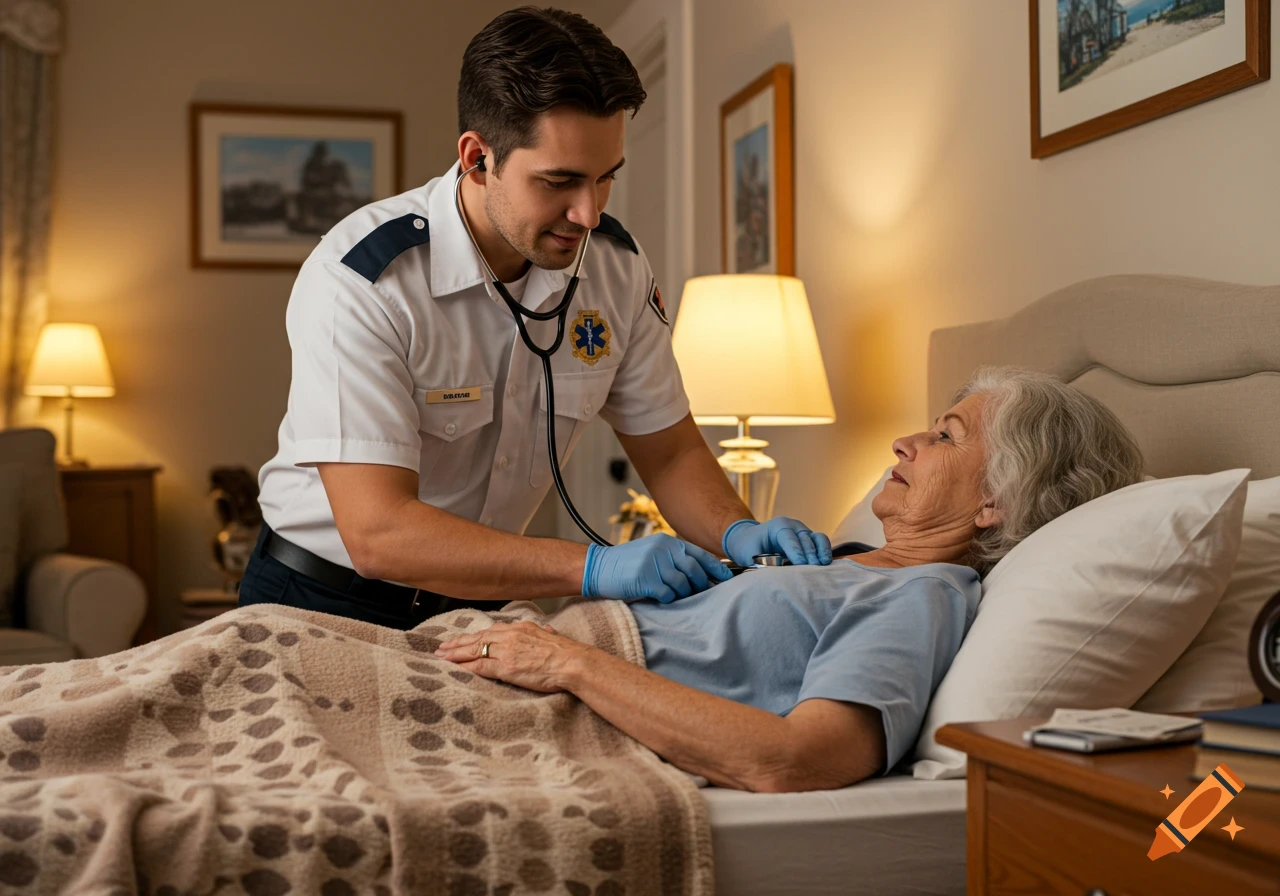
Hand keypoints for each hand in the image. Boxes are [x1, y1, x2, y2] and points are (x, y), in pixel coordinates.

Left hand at [434, 621, 579, 692]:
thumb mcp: (552, 636)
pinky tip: (456, 669)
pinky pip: (480, 667)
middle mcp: (510, 636)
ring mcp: (506, 651)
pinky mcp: (506, 667)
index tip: (461, 640)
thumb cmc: (566, 652)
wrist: (573, 662)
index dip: (473, 636)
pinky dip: (466, 668)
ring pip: (475, 651)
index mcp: (520, 628)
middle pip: (477, 638)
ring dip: (456, 654)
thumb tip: (546, 631)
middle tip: (442, 648)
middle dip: (458, 644)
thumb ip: (544, 633)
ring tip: (443, 657)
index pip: (490, 631)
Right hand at [582, 534, 732, 602]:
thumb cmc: (627, 564)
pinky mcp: (645, 579)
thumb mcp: (652, 552)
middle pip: (694, 570)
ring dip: (682, 594)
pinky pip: (667, 594)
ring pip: (682, 584)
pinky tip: (660, 598)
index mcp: (667, 542)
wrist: (598, 567)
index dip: (716, 568)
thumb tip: (701, 573)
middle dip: (700, 585)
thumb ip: (673, 558)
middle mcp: (662, 550)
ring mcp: (654, 564)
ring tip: (674, 595)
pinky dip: (667, 599)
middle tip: (698, 593)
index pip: (699, 554)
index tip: (727, 579)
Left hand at [722, 517, 832, 566]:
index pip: (789, 539)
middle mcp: (794, 526)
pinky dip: (825, 552)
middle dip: (810, 555)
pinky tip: (827, 565)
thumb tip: (775, 574)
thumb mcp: (749, 554)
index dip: (796, 552)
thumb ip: (760, 563)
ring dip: (822, 552)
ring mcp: (803, 532)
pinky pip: (821, 543)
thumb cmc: (748, 547)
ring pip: (818, 538)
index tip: (802, 565)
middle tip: (814, 570)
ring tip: (824, 565)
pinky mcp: (809, 540)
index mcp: (778, 526)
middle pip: (805, 539)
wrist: (749, 540)